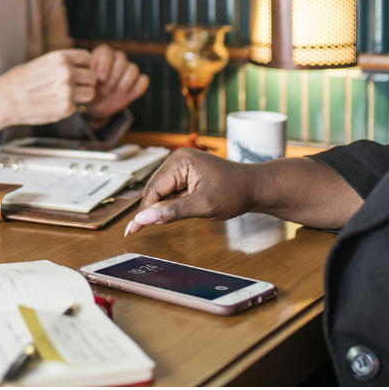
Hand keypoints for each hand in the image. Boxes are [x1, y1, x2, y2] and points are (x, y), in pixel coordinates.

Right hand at [0, 49, 96, 126]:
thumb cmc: (18, 81)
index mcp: (60, 57)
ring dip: (81, 97)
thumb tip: (81, 69)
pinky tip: (53, 105)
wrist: (4, 99)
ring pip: (90, 94)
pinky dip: (68, 108)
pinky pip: (76, 108)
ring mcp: (68, 91)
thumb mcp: (42, 62)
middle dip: (85, 83)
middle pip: (92, 77)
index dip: (84, 66)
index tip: (79, 71)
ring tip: (65, 97)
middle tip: (73, 87)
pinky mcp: (66, 108)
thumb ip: (63, 65)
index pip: (87, 58)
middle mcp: (67, 72)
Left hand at [84, 44, 148, 124]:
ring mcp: (128, 70)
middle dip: (113, 77)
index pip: (107, 51)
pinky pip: (143, 80)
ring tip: (113, 94)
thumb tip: (93, 75)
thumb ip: (86, 75)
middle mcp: (116, 58)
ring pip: (133, 69)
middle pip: (121, 60)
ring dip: (124, 83)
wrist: (94, 105)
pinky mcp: (136, 82)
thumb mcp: (82, 82)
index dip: (105, 65)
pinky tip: (126, 96)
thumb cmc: (86, 90)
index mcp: (101, 54)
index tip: (100, 78)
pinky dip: (137, 88)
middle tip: (104, 90)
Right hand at [123, 149, 250, 234]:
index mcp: (180, 161)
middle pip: (155, 189)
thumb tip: (145, 217)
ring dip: (162, 207)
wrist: (256, 188)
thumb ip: (172, 211)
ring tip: (165, 221)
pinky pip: (172, 190)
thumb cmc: (235, 192)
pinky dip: (171, 204)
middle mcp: (178, 159)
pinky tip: (176, 212)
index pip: (154, 189)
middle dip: (150, 209)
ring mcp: (183, 165)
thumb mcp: (203, 206)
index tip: (132, 230)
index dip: (143, 211)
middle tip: (137, 231)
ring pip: (162, 191)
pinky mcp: (187, 173)